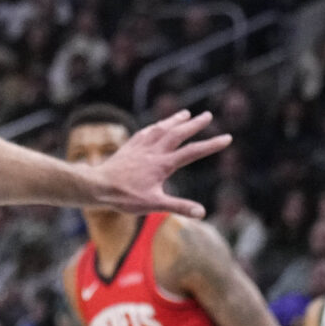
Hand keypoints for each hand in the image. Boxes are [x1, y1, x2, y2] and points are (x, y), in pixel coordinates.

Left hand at [83, 110, 231, 216]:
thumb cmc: (125, 197)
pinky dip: (155, 126)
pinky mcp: (129, 147)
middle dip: (194, 124)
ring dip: (174, 120)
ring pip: (160, 128)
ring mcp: (140, 147)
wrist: (97, 186)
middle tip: (208, 115)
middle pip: (177, 133)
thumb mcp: (154, 205)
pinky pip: (145, 132)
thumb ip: (179, 207)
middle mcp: (152, 151)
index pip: (192, 152)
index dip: (211, 145)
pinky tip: (157, 125)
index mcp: (162, 164)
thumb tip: (202, 212)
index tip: (227, 137)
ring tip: (185, 113)